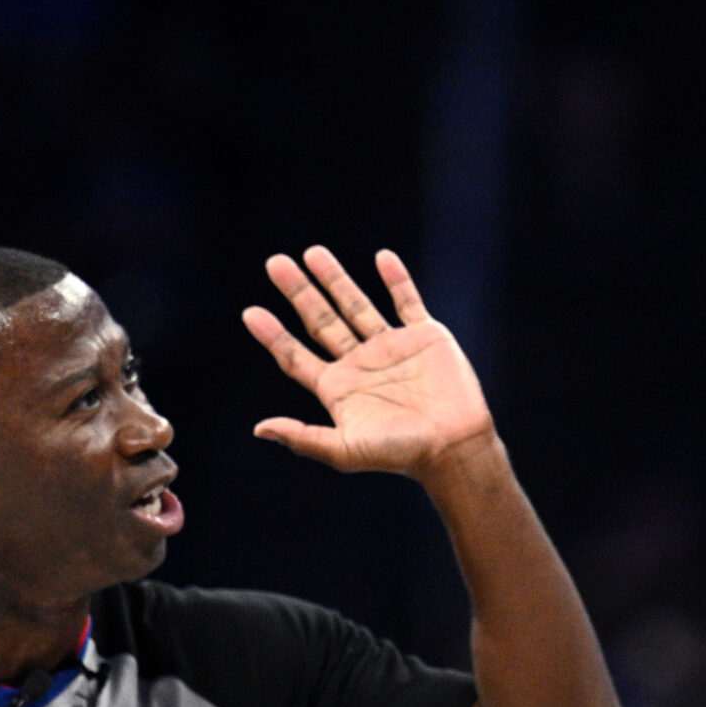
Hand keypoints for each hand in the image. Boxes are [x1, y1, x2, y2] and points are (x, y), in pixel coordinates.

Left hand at [242, 246, 497, 478]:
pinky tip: (382, 257)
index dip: (273, 335)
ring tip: (313, 252)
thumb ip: (303, 438)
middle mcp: (360, 363)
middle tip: (275, 263)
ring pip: (357, 305)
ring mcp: (392, 347)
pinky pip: (408, 301)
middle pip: (321, 321)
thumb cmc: (400, 454)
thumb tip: (259, 429)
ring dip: (336, 279)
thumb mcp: (345, 450)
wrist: (454, 446)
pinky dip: (396, 279)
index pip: (296, 356)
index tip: (251, 313)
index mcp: (338, 388)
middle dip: (299, 292)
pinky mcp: (425, 337)